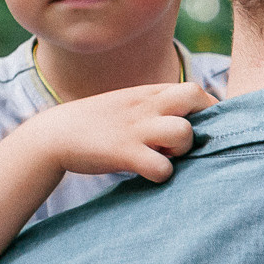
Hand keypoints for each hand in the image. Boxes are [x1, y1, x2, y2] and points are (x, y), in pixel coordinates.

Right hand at [15, 81, 216, 181]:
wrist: (54, 134)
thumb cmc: (99, 122)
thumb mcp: (130, 104)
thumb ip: (159, 106)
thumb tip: (194, 119)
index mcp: (149, 94)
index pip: (195, 90)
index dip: (208, 110)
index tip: (203, 128)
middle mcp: (146, 107)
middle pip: (195, 96)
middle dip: (203, 119)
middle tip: (188, 139)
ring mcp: (136, 129)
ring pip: (184, 132)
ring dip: (182, 149)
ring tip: (166, 155)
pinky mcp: (124, 153)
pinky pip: (162, 168)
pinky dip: (162, 174)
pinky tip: (149, 171)